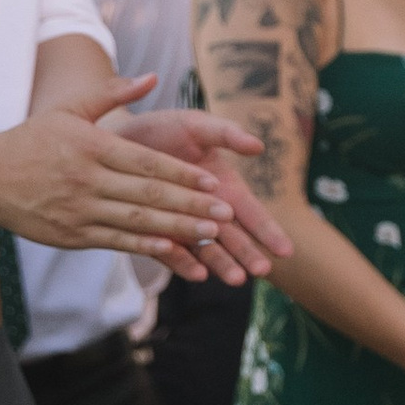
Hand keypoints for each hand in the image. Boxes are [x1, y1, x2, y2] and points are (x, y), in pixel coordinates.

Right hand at [0, 77, 235, 265]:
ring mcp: (79, 211)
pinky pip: (116, 242)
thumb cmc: (32, 139)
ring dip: (178, 230)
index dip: (183, 176)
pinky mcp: (72, 236)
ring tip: (212, 235)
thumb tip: (153, 77)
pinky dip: (146, 246)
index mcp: (92, 147)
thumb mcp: (69, 109)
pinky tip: (173, 249)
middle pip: (149, 196)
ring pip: (137, 223)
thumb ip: (112, 94)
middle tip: (227, 214)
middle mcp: (87, 180)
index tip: (215, 184)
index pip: (147, 164)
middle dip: (192, 207)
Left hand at [108, 107, 293, 283]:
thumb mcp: (197, 125)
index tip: (285, 250)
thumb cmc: (163, 130)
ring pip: (206, 251)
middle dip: (248, 254)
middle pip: (234, 238)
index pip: (252, 214)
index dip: (269, 231)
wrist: (118, 138)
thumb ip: (226, 134)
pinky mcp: (153, 235)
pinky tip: (198, 274)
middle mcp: (207, 212)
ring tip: (236, 279)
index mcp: (224, 189)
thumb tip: (259, 147)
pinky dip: (184, 264)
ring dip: (222, 265)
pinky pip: (170, 254)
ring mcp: (181, 226)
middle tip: (262, 270)